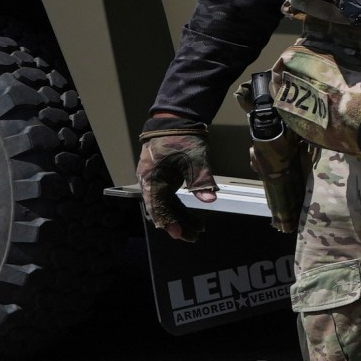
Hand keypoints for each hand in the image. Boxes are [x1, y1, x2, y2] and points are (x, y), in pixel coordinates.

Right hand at [137, 118, 215, 242]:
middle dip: (177, 224)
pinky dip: (180, 208)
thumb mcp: (194, 158)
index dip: (167, 221)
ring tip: (197, 231)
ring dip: (180, 218)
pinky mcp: (163, 180)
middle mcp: (150, 182)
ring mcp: (155, 181)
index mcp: (152, 178)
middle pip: (161, 209)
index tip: (177, 234)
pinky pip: (169, 198)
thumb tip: (210, 200)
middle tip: (193, 237)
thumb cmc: (182, 139)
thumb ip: (201, 180)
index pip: (157, 205)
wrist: (174, 122)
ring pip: (166, 205)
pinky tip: (193, 218)